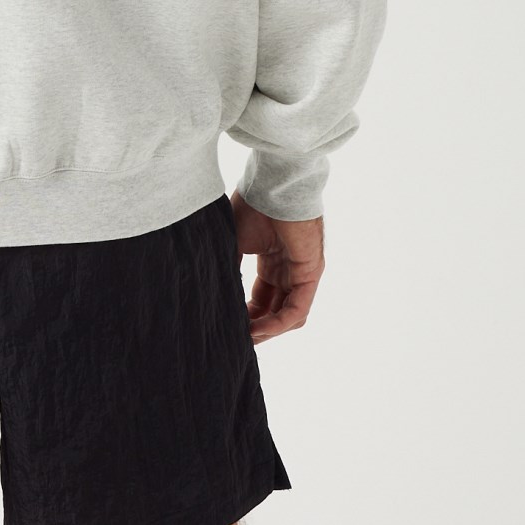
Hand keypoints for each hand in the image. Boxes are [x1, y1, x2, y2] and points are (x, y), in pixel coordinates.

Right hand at [231, 190, 323, 343]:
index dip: (246, 314)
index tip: (228, 324)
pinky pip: (297, 309)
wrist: (272, 185)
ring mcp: (302, 273)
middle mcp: (290, 269)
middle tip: (236, 339)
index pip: (262, 298)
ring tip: (247, 339)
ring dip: (268, 330)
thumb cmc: (254, 205)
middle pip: (275, 310)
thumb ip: (230, 267)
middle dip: (257, 327)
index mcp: (273, 260)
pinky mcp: (310, 273)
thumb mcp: (235, 242)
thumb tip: (214, 292)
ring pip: (288, 315)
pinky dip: (278, 323)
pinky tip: (259, 330)